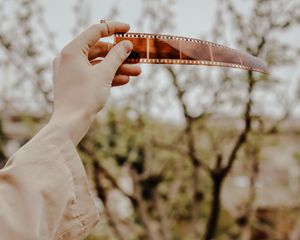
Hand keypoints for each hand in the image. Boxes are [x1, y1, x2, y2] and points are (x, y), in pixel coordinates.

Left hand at [49, 21, 140, 144]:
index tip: (128, 29)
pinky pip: (94, 75)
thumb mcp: (104, 74)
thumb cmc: (84, 97)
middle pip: (98, 50)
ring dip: (117, 68)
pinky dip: (108, 77)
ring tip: (136, 72)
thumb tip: (127, 44)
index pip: (95, 31)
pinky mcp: (75, 83)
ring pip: (98, 65)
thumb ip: (117, 56)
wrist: (71, 123)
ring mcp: (71, 71)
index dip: (114, 28)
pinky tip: (125, 80)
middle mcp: (69, 58)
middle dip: (120, 55)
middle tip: (136, 56)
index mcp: (72, 51)